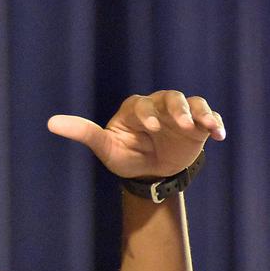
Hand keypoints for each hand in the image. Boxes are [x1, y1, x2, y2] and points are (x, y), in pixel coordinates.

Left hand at [47, 91, 225, 178]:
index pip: (142, 105)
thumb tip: (50, 123)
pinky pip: (209, 116)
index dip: (148, 114)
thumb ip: (83, 133)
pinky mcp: (197, 124)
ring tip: (203, 127)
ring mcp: (179, 114)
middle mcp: (158, 106)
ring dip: (198, 112)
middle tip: (181, 124)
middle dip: (176, 109)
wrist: (151, 173)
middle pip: (170, 97)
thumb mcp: (105, 147)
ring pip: (192, 102)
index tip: (154, 128)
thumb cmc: (125, 157)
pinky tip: (219, 136)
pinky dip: (215, 122)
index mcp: (134, 109)